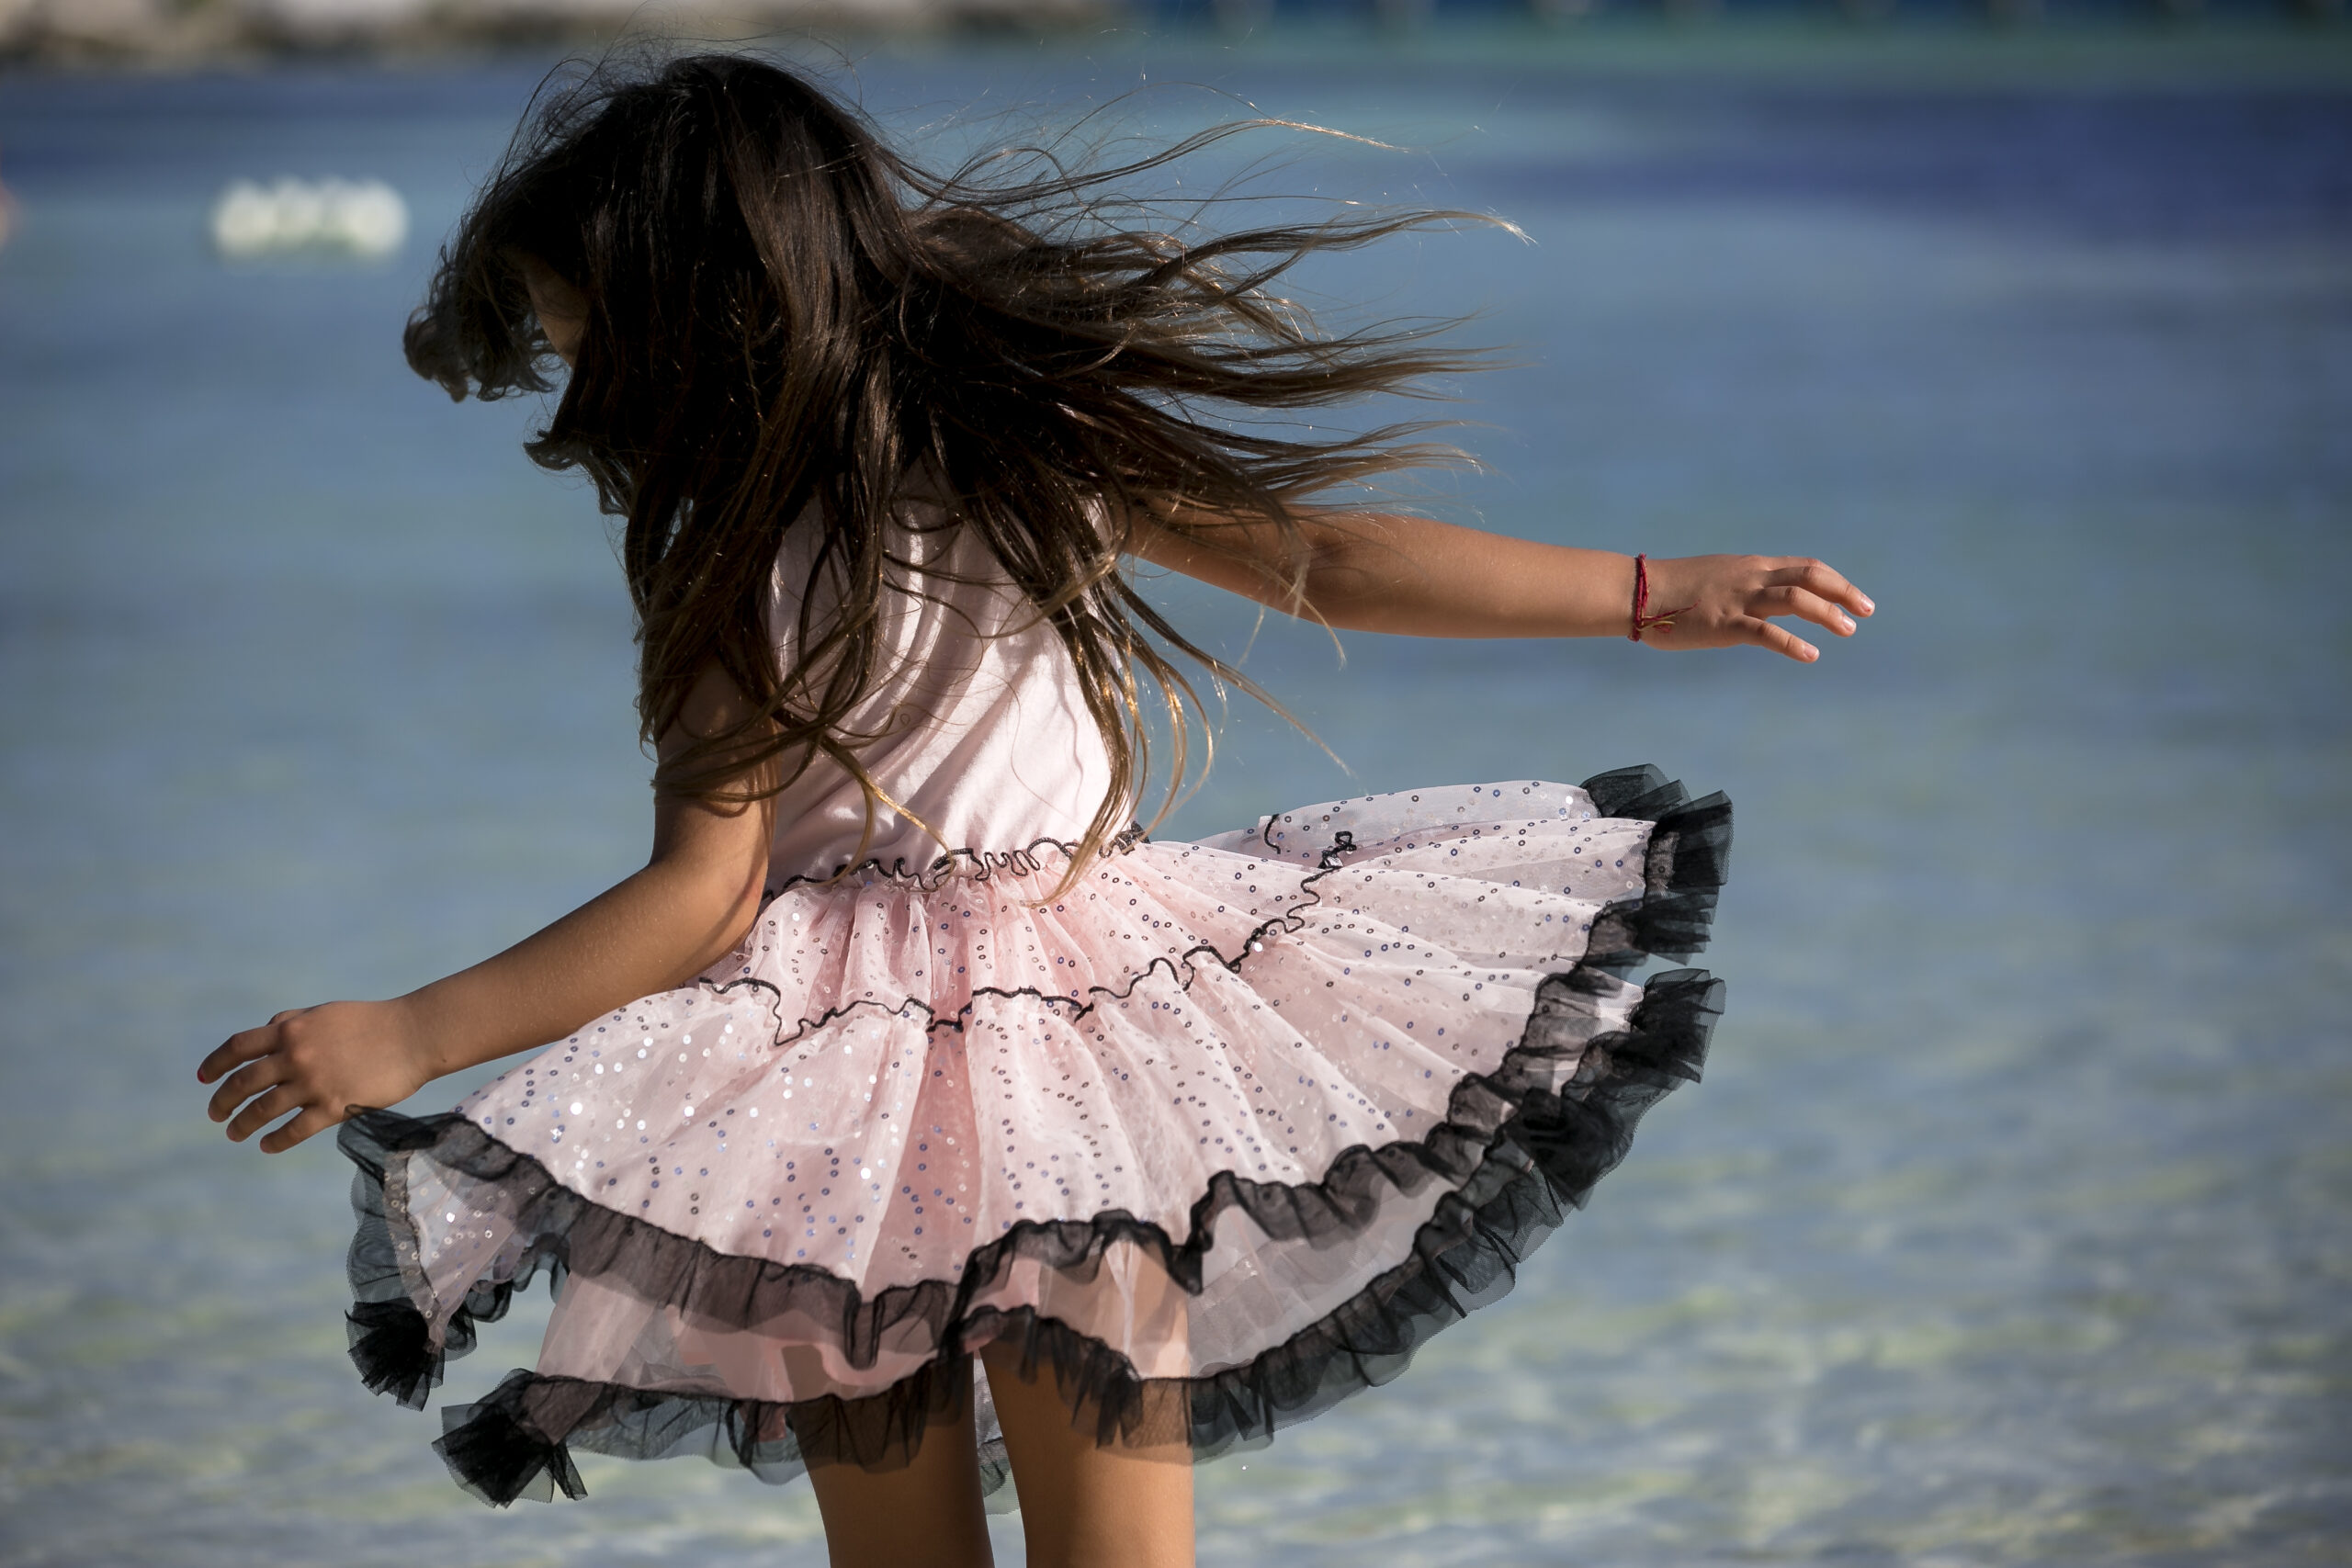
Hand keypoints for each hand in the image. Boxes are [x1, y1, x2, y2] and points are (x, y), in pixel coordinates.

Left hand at [199, 998, 435, 1153]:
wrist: (414, 1035)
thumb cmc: (372, 1022)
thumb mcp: (324, 1013)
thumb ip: (292, 1022)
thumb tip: (265, 1032)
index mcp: (290, 1030)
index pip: (237, 1048)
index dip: (215, 1064)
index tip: (204, 1079)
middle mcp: (295, 1056)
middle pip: (243, 1083)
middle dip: (223, 1101)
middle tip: (215, 1114)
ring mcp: (314, 1082)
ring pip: (263, 1110)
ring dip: (242, 1124)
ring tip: (235, 1133)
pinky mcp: (335, 1106)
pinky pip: (295, 1130)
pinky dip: (275, 1141)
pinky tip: (267, 1145)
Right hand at [1636, 555, 1873, 661]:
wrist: (1638, 592)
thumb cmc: (1672, 589)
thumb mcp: (1717, 579)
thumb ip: (1743, 587)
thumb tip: (1762, 603)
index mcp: (1751, 567)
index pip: (1805, 568)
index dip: (1836, 581)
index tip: (1856, 598)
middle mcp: (1751, 578)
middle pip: (1810, 577)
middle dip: (1843, 592)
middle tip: (1866, 611)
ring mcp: (1738, 599)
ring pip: (1794, 599)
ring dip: (1826, 613)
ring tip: (1847, 630)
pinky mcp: (1724, 624)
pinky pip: (1765, 632)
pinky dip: (1792, 644)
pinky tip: (1810, 655)